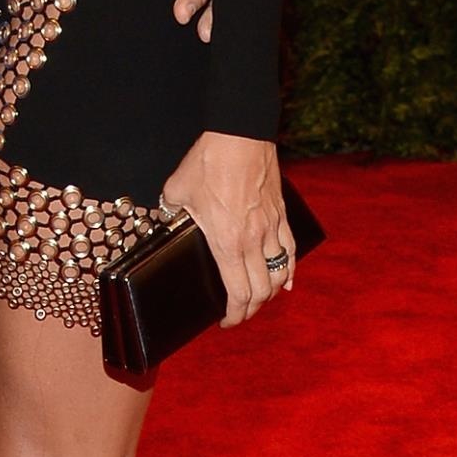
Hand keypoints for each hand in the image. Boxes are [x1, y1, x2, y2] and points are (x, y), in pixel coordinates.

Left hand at [161, 132, 294, 327]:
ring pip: (280, 274)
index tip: (226, 322)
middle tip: (239, 314)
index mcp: (227, 242)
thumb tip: (166, 217)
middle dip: (251, 310)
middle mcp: (254, 241)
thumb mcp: (177, 191)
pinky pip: (290, 250)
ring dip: (270, 293)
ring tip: (259, 299)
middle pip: (262, 291)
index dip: (235, 315)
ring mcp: (271, 227)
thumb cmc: (208, 162)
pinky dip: (289, 270)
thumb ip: (171, 211)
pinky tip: (286, 280)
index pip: (239, 293)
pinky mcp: (281, 213)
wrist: (239, 133)